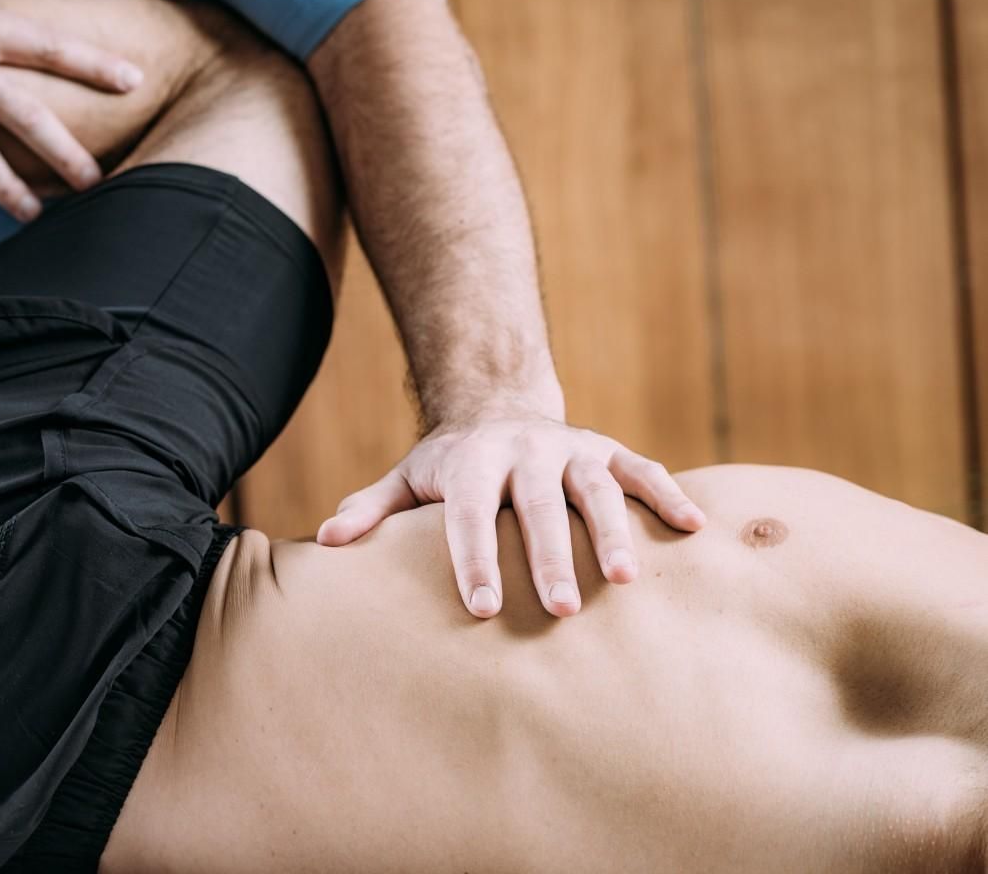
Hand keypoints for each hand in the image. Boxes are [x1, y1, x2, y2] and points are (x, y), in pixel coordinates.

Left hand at [315, 413, 705, 618]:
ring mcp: (571, 448)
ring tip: (625, 581)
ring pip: (597, 489)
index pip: (471, 514)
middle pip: (538, 507)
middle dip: (550, 558)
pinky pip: (643, 470)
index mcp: (472, 461)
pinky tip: (694, 528)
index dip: (475, 560)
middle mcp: (525, 450)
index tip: (484, 609)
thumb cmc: (448, 466)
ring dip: (615, 532)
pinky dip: (669, 495)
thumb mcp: (406, 479)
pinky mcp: (609, 450)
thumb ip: (372, 508)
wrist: (496, 406)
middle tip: (560, 611)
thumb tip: (324, 540)